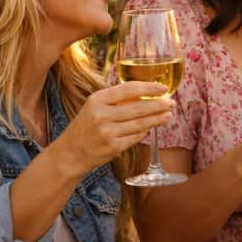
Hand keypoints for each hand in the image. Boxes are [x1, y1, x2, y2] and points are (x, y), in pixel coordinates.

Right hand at [53, 81, 174, 174]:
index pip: (129, 89)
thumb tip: (146, 93)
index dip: (148, 87)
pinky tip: (152, 127)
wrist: (70, 153)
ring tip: (169, 115)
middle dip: (158, 104)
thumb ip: (116, 99)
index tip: (163, 87)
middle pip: (138, 107)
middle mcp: (102, 115)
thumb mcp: (95, 106)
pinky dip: (145, 131)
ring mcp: (108, 132)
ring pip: (140, 123)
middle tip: (171, 102)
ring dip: (157, 119)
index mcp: (98, 99)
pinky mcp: (113, 147)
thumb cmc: (86, 126)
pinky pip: (136, 137)